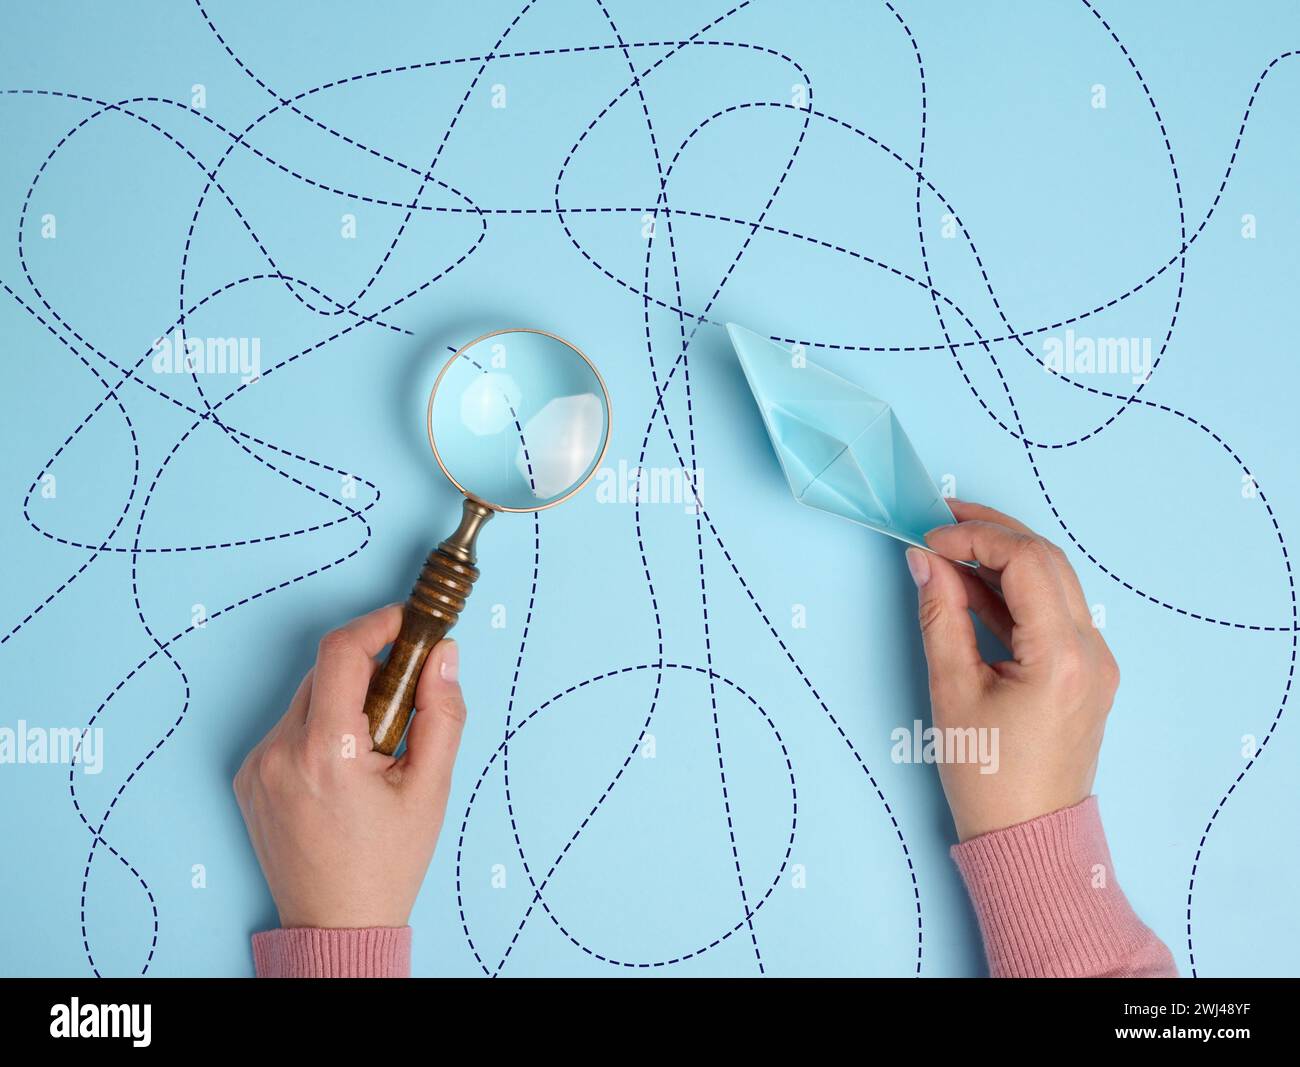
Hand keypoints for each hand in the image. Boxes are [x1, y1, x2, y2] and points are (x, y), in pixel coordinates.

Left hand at [234, 604, 465, 927]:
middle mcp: (279, 752)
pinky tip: (345, 767)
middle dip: (371, 669)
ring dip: (346, 701)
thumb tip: (443, 654)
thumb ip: (442, 713)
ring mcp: (257, 766)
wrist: (336, 925)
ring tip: (376, 747)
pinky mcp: (248, 778)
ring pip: (308, 699)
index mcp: (325, 753)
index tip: (407, 621)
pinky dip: (321, 728)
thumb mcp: (431, 789)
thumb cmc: (387, 864)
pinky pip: (290, 728)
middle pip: (326, 672)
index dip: (378, 624)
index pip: (342, 653)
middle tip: (408, 694)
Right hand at [905, 501, 1118, 841]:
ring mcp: (1097, 661)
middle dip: (994, 532)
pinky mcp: (1087, 672)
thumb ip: (940, 616)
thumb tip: (925, 561)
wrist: (1027, 838)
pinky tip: (974, 586)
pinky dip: (1015, 592)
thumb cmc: (986, 776)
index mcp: (1062, 656)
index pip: (1026, 561)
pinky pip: (1055, 612)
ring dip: (1005, 557)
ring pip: (1055, 581)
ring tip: (953, 545)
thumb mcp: (951, 691)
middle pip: (1048, 560)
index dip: (976, 537)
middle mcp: (1093, 650)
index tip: (929, 539)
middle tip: (942, 519)